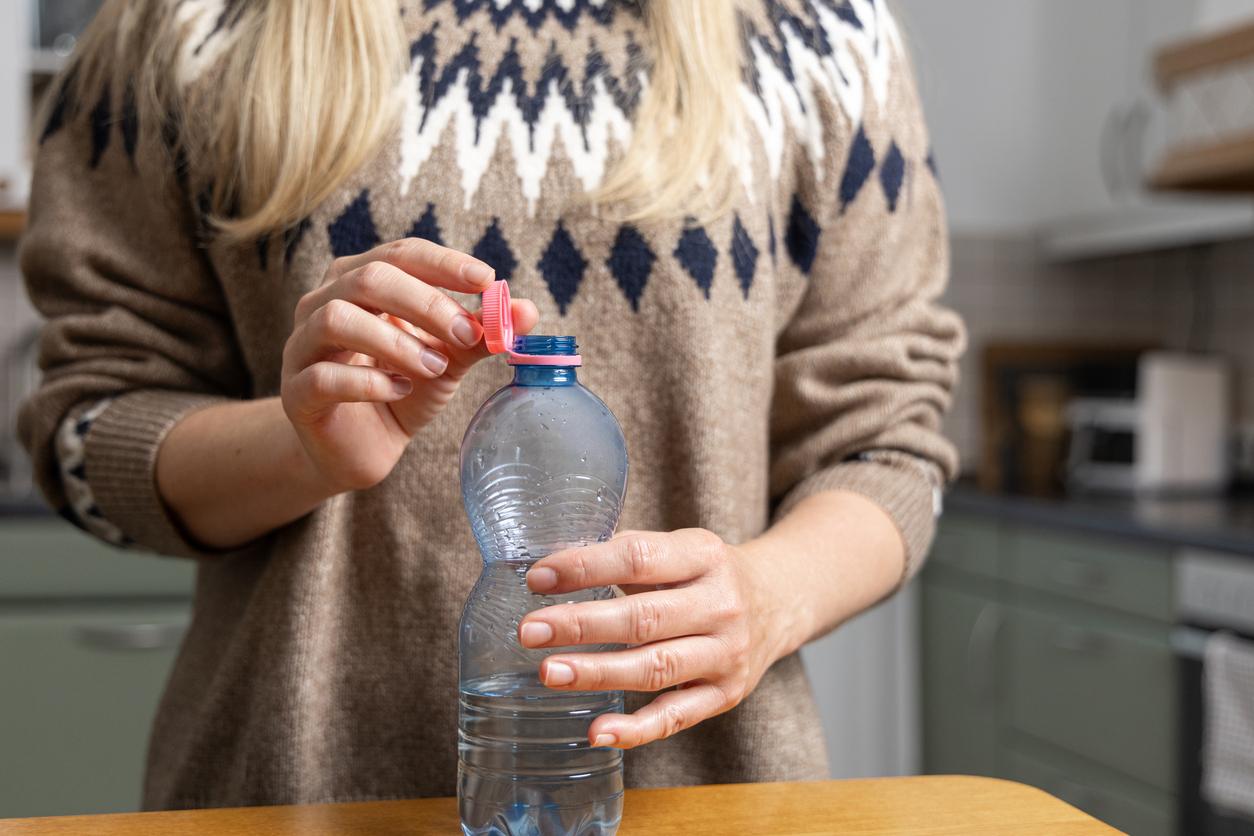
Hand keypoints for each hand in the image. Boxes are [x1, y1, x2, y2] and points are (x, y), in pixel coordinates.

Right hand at [280, 239, 537, 492]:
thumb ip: (480, 334)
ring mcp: (303, 346)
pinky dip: (368, 382)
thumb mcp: (447, 359)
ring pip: (337, 319)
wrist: (359, 448)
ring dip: (395, 342)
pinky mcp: (297, 393)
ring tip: (435, 368)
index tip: (485, 280)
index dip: (443, 264)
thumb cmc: (402, 390)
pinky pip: (324, 376)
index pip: (401, 254)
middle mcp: (323, 302)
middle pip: (368, 279)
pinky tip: (400, 391)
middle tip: (466, 334)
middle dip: (425, 303)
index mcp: (360, 281)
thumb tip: (528, 311)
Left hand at [517, 529, 803, 748]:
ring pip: (656, 668)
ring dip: (598, 672)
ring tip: (549, 673)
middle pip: (644, 618)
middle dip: (582, 625)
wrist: (777, 602)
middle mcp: (720, 604)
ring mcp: (726, 653)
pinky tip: (596, 730)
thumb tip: (548, 567)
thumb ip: (626, 555)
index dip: (586, 567)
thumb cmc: (706, 574)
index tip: (537, 577)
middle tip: (530, 630)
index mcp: (704, 555)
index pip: (639, 557)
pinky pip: (676, 716)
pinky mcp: (725, 695)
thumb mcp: (680, 548)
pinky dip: (635, 729)